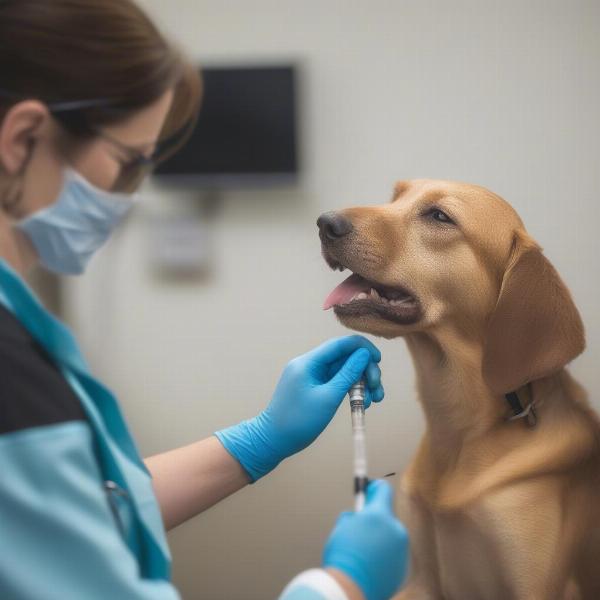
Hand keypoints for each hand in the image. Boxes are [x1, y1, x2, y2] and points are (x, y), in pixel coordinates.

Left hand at [214, 335, 383, 480]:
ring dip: (361, 383)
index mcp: (308, 362)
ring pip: (343, 371)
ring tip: (374, 400)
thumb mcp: (328, 398)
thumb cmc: (298, 421)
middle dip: (365, 371)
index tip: (379, 359)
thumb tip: (363, 355)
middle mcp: (309, 365)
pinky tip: (363, 403)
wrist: (273, 440)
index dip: (362, 347)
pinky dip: (351, 390)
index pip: (339, 344)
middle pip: (344, 358)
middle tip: (377, 389)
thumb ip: (348, 374)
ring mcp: (311, 376)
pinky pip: (337, 382)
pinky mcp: (314, 387)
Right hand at [323, 480, 408, 599]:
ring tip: (363, 551)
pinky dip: (385, 556)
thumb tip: (358, 515)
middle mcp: (395, 529)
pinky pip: (394, 554)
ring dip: (381, 539)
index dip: (374, 489)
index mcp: (379, 515)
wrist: (351, 588)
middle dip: (376, 519)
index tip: (369, 490)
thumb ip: (354, 516)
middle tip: (361, 526)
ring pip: (391, 536)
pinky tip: (370, 564)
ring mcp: (402, 549)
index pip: (383, 490)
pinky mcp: (403, 567)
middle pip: (387, 516)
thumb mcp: (342, 527)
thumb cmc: (342, 556)